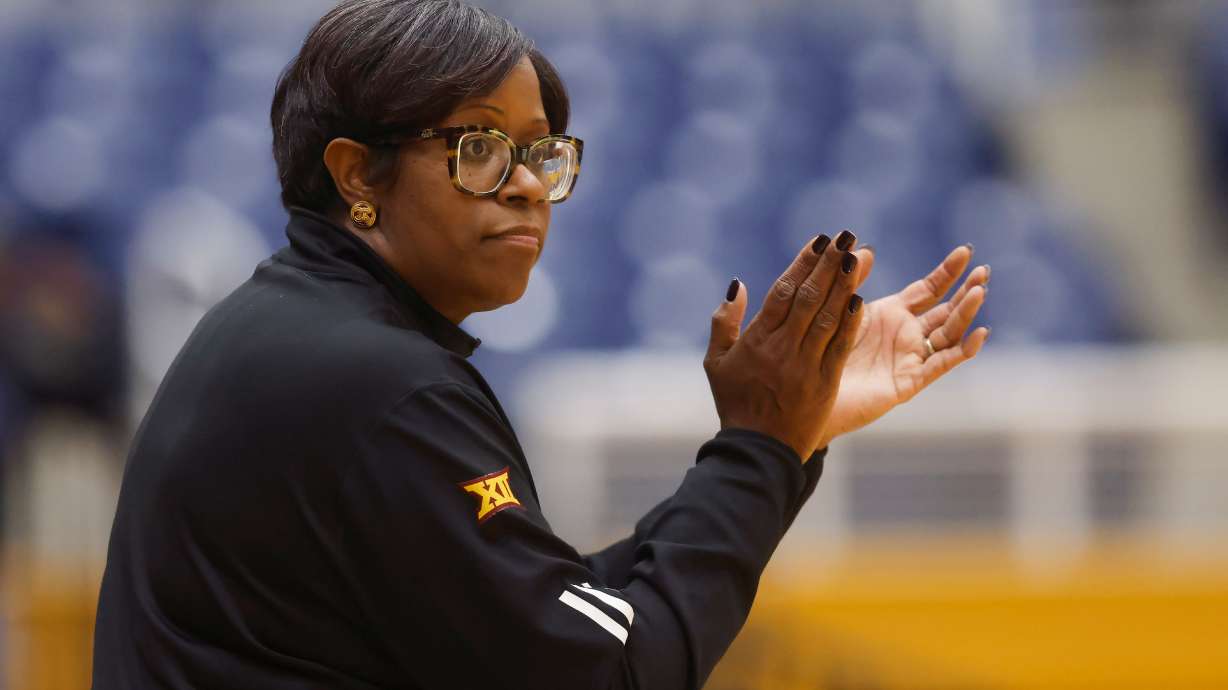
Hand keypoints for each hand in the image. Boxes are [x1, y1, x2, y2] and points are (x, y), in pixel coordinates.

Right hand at [704, 232, 865, 459]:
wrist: (757, 449)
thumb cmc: (734, 403)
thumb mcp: (715, 362)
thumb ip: (723, 322)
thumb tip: (736, 285)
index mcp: (756, 340)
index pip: (782, 293)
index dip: (802, 264)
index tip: (820, 241)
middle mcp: (781, 348)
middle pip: (808, 298)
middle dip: (828, 265)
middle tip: (845, 238)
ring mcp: (804, 366)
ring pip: (826, 317)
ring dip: (843, 285)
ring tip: (857, 257)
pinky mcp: (824, 383)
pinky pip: (839, 347)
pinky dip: (849, 322)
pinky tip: (860, 298)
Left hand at [816, 244, 990, 447]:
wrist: (807, 389)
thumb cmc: (819, 348)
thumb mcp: (839, 308)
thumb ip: (852, 280)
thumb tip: (864, 248)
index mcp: (892, 313)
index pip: (929, 288)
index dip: (948, 271)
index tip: (965, 251)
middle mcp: (907, 334)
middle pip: (946, 310)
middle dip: (966, 290)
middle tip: (984, 270)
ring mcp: (911, 357)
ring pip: (948, 334)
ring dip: (965, 314)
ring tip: (979, 291)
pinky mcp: (909, 381)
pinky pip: (941, 365)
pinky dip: (962, 350)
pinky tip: (978, 334)